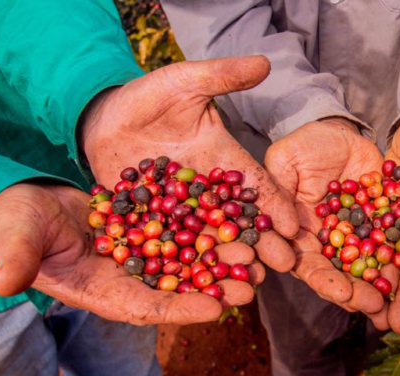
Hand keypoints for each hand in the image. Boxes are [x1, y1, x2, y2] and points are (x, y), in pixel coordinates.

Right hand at [0, 184, 264, 324]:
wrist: (30, 196)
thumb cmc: (18, 221)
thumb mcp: (16, 235)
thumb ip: (18, 256)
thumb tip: (4, 281)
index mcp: (102, 291)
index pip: (145, 308)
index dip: (179, 311)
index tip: (214, 310)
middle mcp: (131, 277)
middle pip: (179, 288)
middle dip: (216, 287)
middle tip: (252, 284)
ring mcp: (145, 253)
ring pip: (190, 259)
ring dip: (222, 258)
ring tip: (256, 255)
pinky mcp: (154, 226)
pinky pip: (187, 228)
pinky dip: (211, 227)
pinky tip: (239, 221)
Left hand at [81, 56, 296, 272]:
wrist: (102, 118)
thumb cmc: (147, 98)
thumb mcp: (184, 82)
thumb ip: (221, 76)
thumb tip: (265, 63)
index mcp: (225, 164)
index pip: (257, 186)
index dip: (277, 205)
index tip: (297, 227)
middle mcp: (209, 194)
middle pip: (240, 222)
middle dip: (263, 244)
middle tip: (284, 266)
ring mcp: (182, 214)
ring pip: (210, 242)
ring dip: (229, 264)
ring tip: (247, 287)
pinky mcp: (153, 226)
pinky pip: (169, 249)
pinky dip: (183, 269)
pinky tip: (196, 290)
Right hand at [264, 118, 387, 323]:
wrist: (343, 134)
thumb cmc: (306, 146)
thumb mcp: (286, 159)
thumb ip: (279, 189)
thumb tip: (286, 229)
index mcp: (301, 237)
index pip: (309, 265)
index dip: (324, 281)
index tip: (340, 292)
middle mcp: (331, 245)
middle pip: (342, 275)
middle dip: (356, 292)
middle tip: (373, 305)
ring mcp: (359, 239)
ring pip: (370, 267)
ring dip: (382, 285)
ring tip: (396, 300)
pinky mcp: (383, 227)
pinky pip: (395, 246)